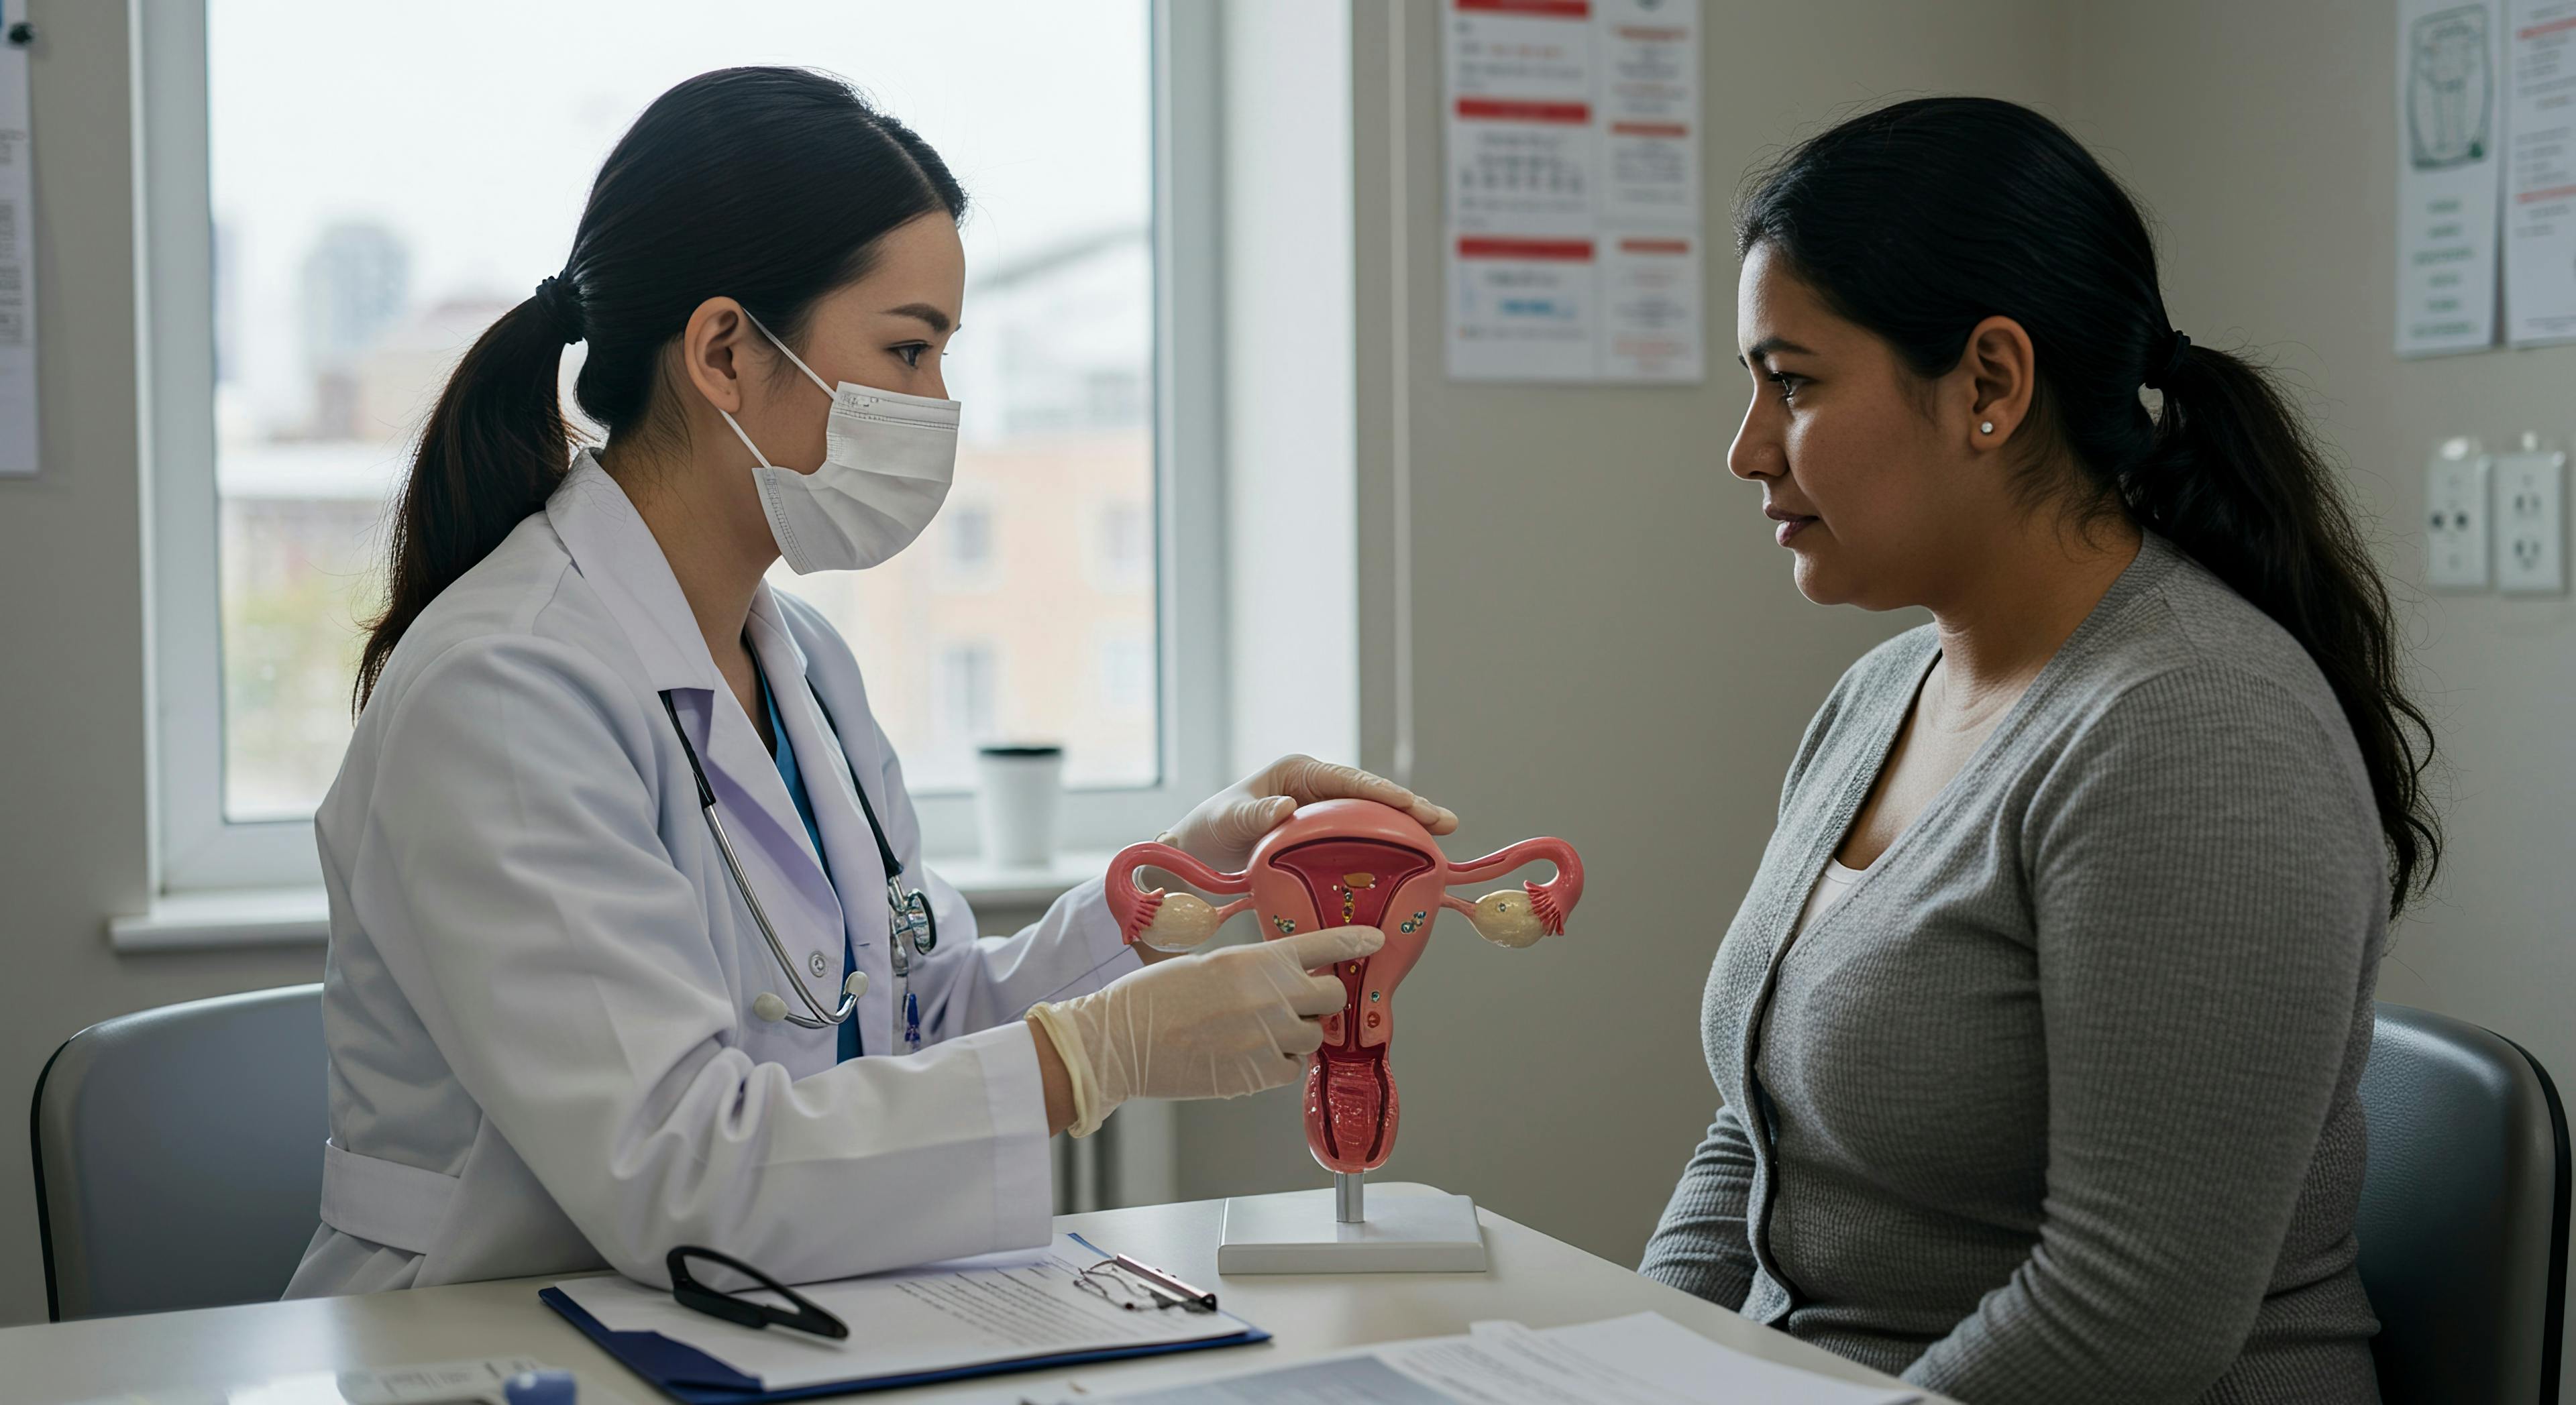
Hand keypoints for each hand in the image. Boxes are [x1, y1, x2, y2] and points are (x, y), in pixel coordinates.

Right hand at [1025, 925, 1383, 1134]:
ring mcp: (1268, 1038)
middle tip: (1298, 1005)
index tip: (1373, 943)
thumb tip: (1277, 982)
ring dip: (1295, 1035)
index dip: (1353, 943)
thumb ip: (1251, 970)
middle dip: (1321, 1001)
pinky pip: (1290, 1070)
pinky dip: (1277, 1065)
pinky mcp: (1258, 1074)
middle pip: (1332, 998)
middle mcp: (1271, 997)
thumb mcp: (1207, 965)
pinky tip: (1246, 1056)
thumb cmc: (1153, 1000)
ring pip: (1312, 1038)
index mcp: (1255, 960)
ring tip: (1254, 1033)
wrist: (1122, 1042)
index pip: (1322, 945)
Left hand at [1163, 755, 1458, 872]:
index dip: (1384, 792)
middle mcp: (1316, 789)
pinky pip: (1359, 841)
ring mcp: (1322, 814)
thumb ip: (1254, 813)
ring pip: (1371, 818)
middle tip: (1446, 823)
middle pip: (1371, 797)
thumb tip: (1284, 808)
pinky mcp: (1322, 837)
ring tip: (1442, 840)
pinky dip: (1384, 848)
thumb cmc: (1209, 829)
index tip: (1412, 804)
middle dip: (1409, 808)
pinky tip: (1409, 863)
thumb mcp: (1228, 819)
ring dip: (1405, 828)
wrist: (1196, 853)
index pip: (1349, 780)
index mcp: (1299, 773)